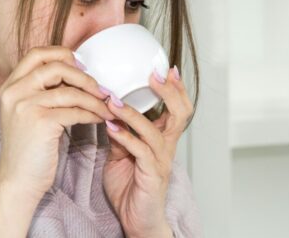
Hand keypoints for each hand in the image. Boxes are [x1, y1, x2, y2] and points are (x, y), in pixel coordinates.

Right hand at [0, 46, 113, 204]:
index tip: (80, 66)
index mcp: (11, 85)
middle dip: (84, 76)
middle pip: (56, 66)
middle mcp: (15, 91)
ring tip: (106, 107)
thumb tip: (77, 71)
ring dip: (94, 99)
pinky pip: (75, 110)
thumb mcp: (27, 110)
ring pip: (70, 91)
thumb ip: (42, 89)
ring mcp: (26, 105)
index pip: (37, 54)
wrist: (17, 182)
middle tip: (99, 88)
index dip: (62, 54)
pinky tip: (99, 119)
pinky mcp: (41, 122)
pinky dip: (92, 113)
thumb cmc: (28, 147)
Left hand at [102, 66, 192, 237]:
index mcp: (162, 138)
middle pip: (180, 113)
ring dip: (133, 114)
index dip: (175, 88)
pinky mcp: (152, 175)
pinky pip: (141, 152)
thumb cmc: (131, 186)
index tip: (164, 68)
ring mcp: (161, 161)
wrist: (136, 220)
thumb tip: (108, 110)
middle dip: (169, 91)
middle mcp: (167, 147)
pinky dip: (126, 137)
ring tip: (113, 102)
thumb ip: (120, 132)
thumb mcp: (122, 152)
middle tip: (153, 75)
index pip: (177, 108)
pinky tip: (111, 128)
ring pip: (154, 131)